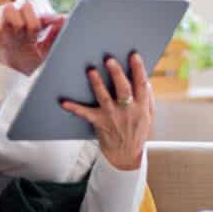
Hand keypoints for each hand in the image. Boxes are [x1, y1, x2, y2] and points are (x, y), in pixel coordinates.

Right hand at [0, 3, 64, 75]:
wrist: (9, 73)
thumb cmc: (28, 59)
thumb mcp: (45, 50)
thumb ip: (54, 35)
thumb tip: (65, 18)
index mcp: (34, 25)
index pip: (43, 15)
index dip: (49, 18)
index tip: (54, 22)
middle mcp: (20, 21)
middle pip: (26, 6)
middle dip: (30, 19)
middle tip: (31, 35)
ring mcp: (5, 25)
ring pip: (9, 9)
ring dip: (15, 21)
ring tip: (17, 36)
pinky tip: (1, 38)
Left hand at [61, 52, 153, 170]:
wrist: (126, 156)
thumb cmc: (137, 132)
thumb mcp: (148, 116)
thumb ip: (147, 98)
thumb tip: (146, 81)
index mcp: (142, 106)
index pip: (142, 84)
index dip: (139, 69)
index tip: (133, 55)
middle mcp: (128, 111)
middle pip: (123, 89)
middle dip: (117, 74)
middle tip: (109, 59)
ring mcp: (113, 117)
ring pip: (104, 98)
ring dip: (97, 84)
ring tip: (91, 71)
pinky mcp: (100, 123)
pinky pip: (86, 114)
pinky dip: (74, 108)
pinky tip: (64, 102)